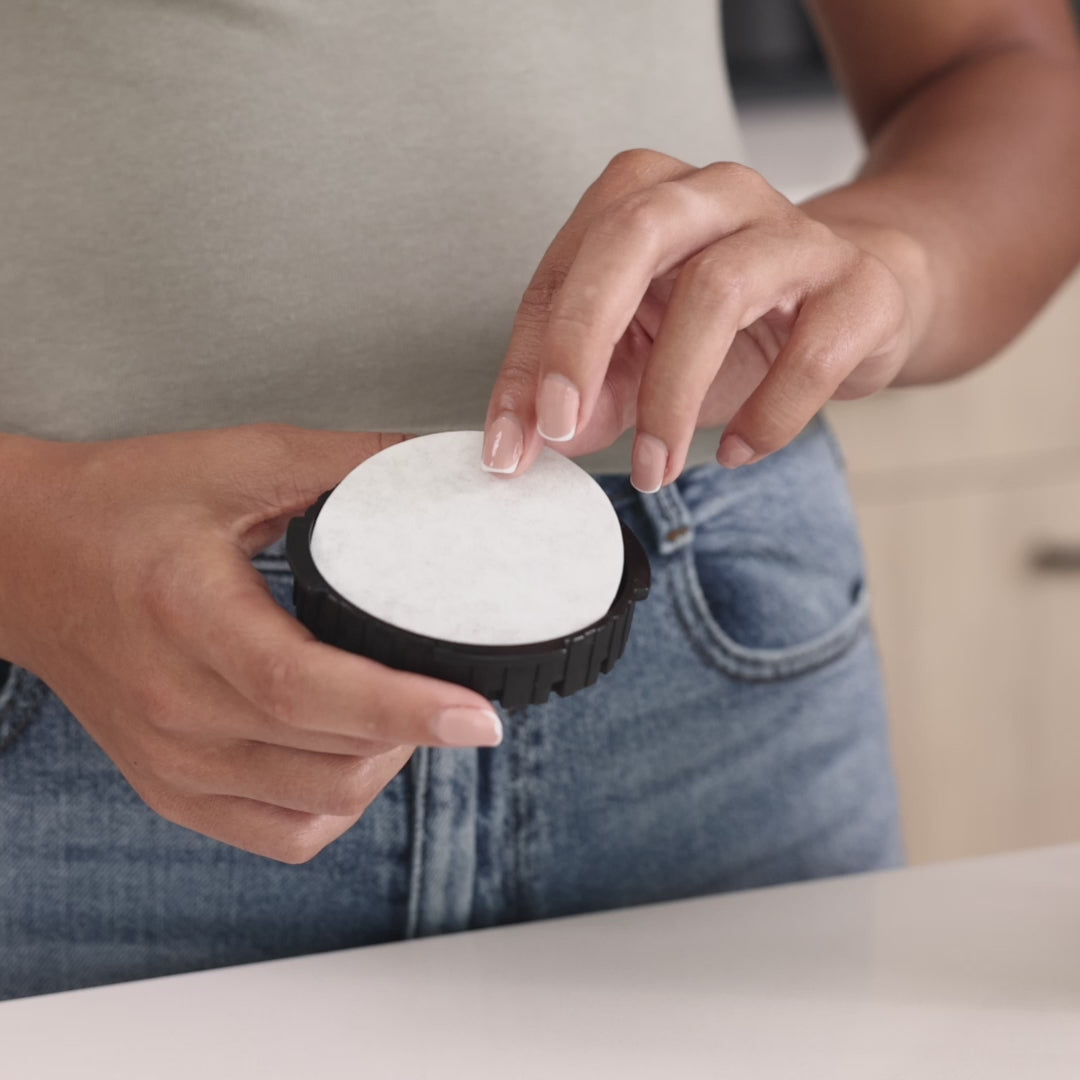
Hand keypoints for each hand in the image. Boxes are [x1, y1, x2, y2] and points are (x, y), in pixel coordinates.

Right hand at [0, 425, 502, 861]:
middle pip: (330, 759)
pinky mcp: (170, 788)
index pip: (307, 690)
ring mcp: (171, 762)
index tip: (478, 716)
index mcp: (190, 619)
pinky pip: (279, 834)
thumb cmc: (120, 506)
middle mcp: (177, 709)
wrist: (24, 558)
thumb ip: (341, 464)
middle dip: (416, 732)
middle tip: (453, 691)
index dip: (403, 708)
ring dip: (382, 769)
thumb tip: (428, 464)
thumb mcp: (234, 463)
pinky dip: (334, 806)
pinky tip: (350, 757)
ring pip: (316, 807)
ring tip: (404, 718)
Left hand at [481, 149, 925, 487]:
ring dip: (672, 395)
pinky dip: (767, 414)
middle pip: (634, 236)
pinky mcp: (859, 288)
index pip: (567, 269)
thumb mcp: (644, 354)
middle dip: (581, 340)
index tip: (510, 444)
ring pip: (718, 289)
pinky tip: (736, 452)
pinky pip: (810, 351)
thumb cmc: (737, 324)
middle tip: (561, 430)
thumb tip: (539, 438)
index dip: (529, 361)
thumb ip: (590, 389)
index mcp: (648, 196)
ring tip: (654, 466)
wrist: (858, 302)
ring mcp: (796, 234)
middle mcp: (718, 194)